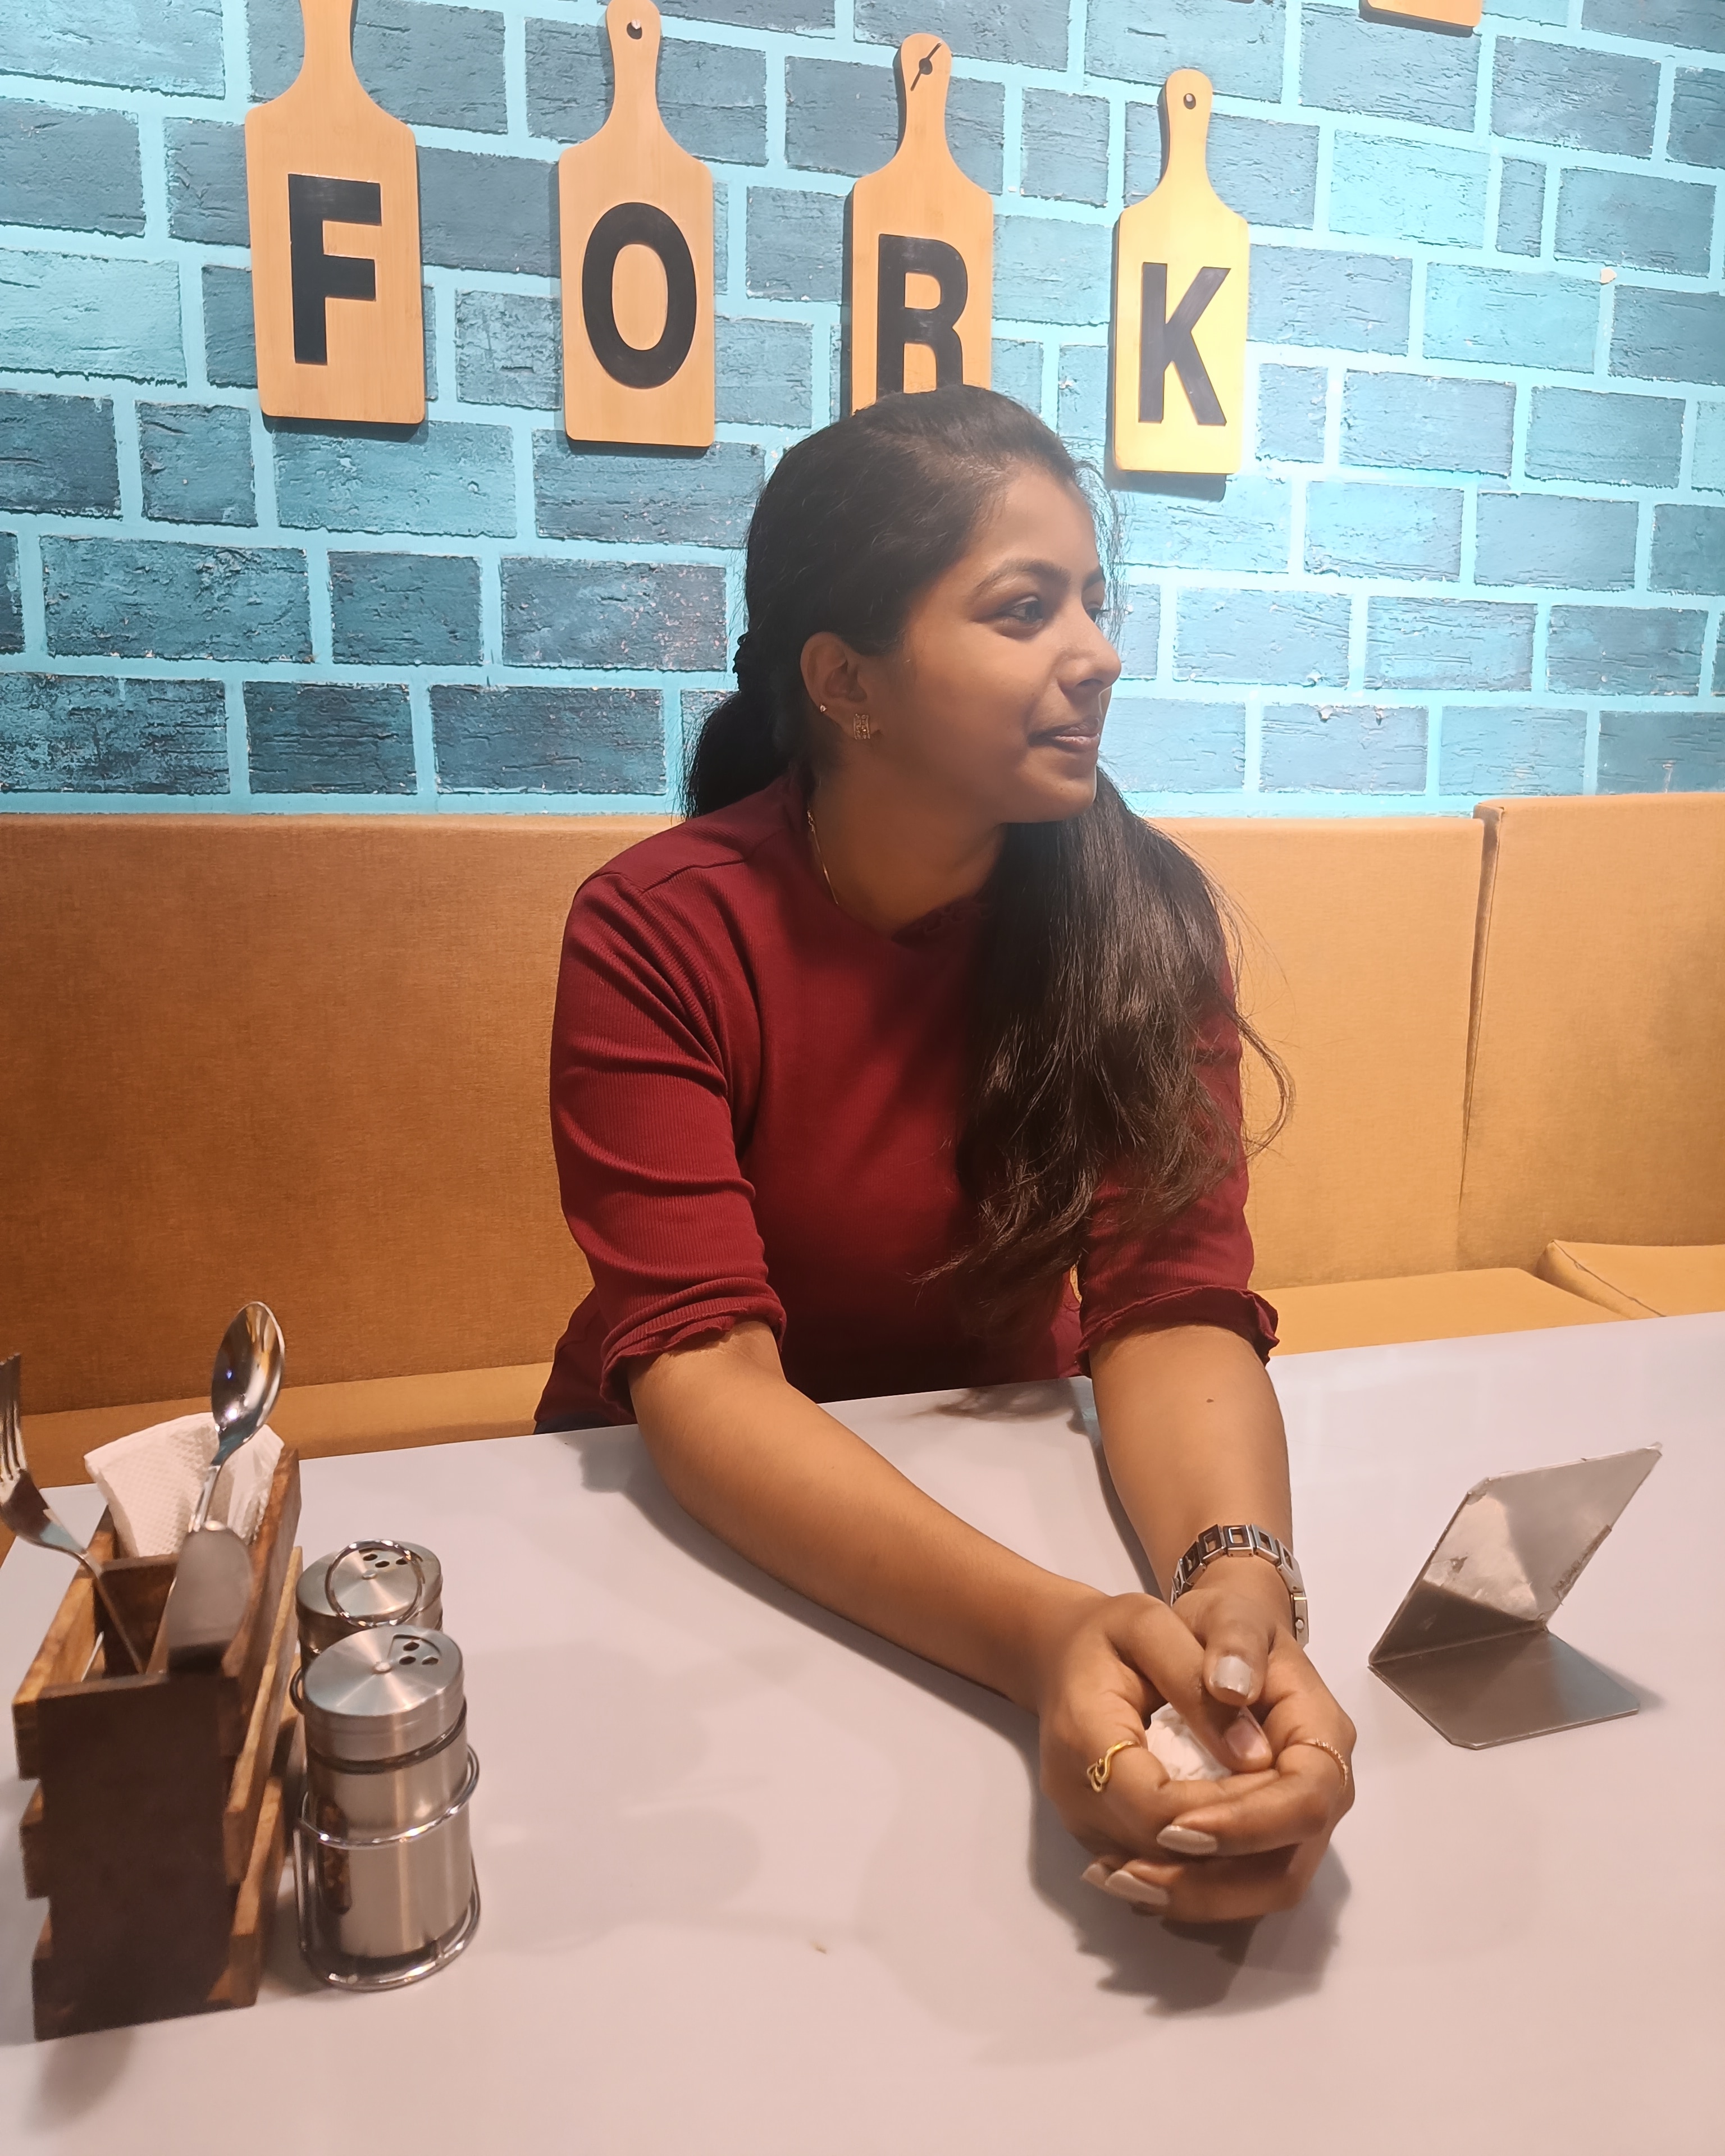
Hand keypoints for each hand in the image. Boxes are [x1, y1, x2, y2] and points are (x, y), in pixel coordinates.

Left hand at [1074, 1561, 1354, 1923]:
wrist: (1219, 1642)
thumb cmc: (1225, 1625)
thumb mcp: (1225, 1613)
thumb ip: (1234, 1643)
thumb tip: (1233, 1690)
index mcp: (1321, 1734)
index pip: (1306, 1800)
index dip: (1247, 1823)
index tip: (1175, 1823)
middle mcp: (1318, 1793)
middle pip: (1284, 1869)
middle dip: (1212, 1881)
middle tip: (1131, 1870)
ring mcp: (1290, 1825)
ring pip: (1258, 1891)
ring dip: (1193, 1897)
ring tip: (1120, 1879)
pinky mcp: (1256, 1842)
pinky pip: (1232, 1887)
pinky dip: (1184, 1891)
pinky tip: (1126, 1875)